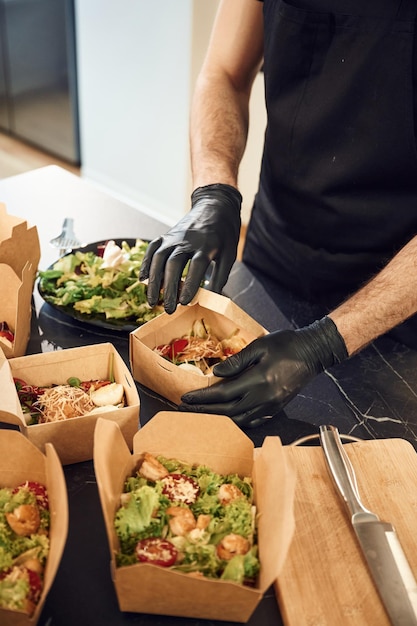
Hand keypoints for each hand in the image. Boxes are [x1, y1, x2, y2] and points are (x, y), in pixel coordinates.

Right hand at [139, 184, 240, 312]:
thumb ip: (220, 276)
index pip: (196, 266)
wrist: (214, 205)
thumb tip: (212, 299)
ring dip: (154, 282)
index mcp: (207, 244)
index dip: (189, 285)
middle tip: (169, 309)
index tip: (185, 302)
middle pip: (174, 264)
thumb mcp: (229, 254)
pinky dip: (145, 264)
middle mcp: (187, 240)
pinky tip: (143, 280)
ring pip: (159, 259)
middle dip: (169, 289)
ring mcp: (173, 237)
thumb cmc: (224, 234)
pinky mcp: (165, 236)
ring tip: (152, 301)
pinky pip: (152, 250)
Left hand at [179, 317, 347, 427]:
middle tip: (186, 409)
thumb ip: (237, 361)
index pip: (223, 394)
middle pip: (228, 411)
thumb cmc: (286, 344)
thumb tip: (216, 372)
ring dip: (219, 418)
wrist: (313, 352)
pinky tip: (228, 416)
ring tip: (202, 413)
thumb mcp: (259, 346)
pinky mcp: (277, 407)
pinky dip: (237, 421)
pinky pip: (253, 420)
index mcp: (258, 381)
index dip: (202, 398)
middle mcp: (264, 398)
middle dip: (205, 411)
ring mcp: (271, 405)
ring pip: (240, 420)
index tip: (185, 398)